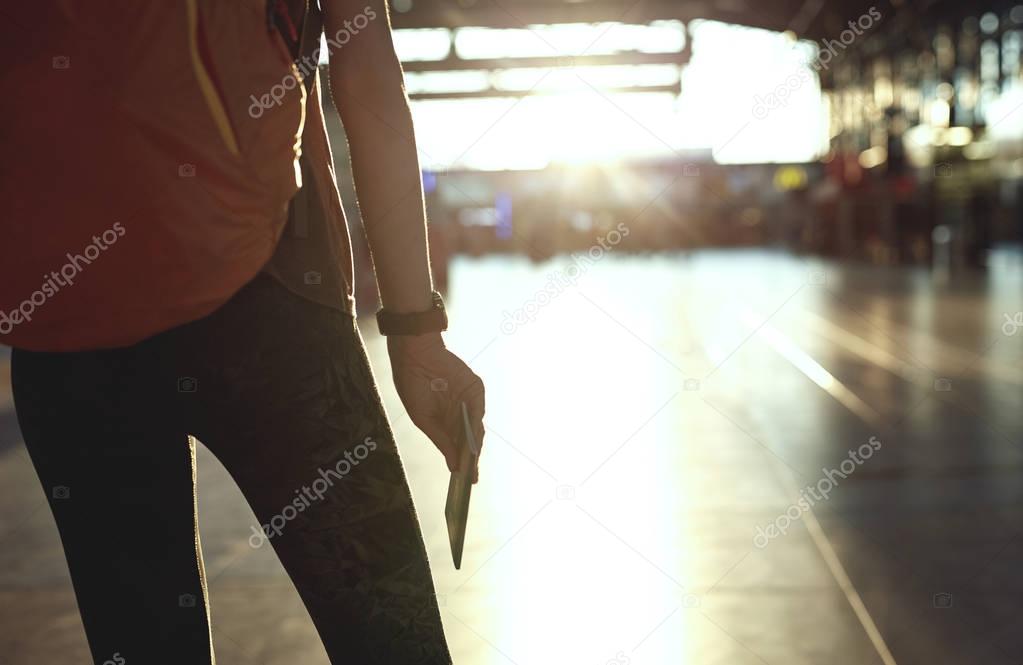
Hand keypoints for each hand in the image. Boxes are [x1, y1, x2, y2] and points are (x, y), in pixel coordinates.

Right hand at [387, 332, 484, 481]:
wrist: (415, 355)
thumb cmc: (413, 386)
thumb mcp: (423, 419)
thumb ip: (441, 441)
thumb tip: (453, 466)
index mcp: (446, 423)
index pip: (459, 447)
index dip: (464, 465)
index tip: (466, 483)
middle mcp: (460, 415)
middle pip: (471, 441)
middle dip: (472, 459)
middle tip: (472, 476)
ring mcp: (469, 403)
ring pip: (476, 428)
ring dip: (474, 444)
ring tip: (471, 462)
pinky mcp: (475, 390)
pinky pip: (478, 410)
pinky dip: (475, 425)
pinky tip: (471, 438)